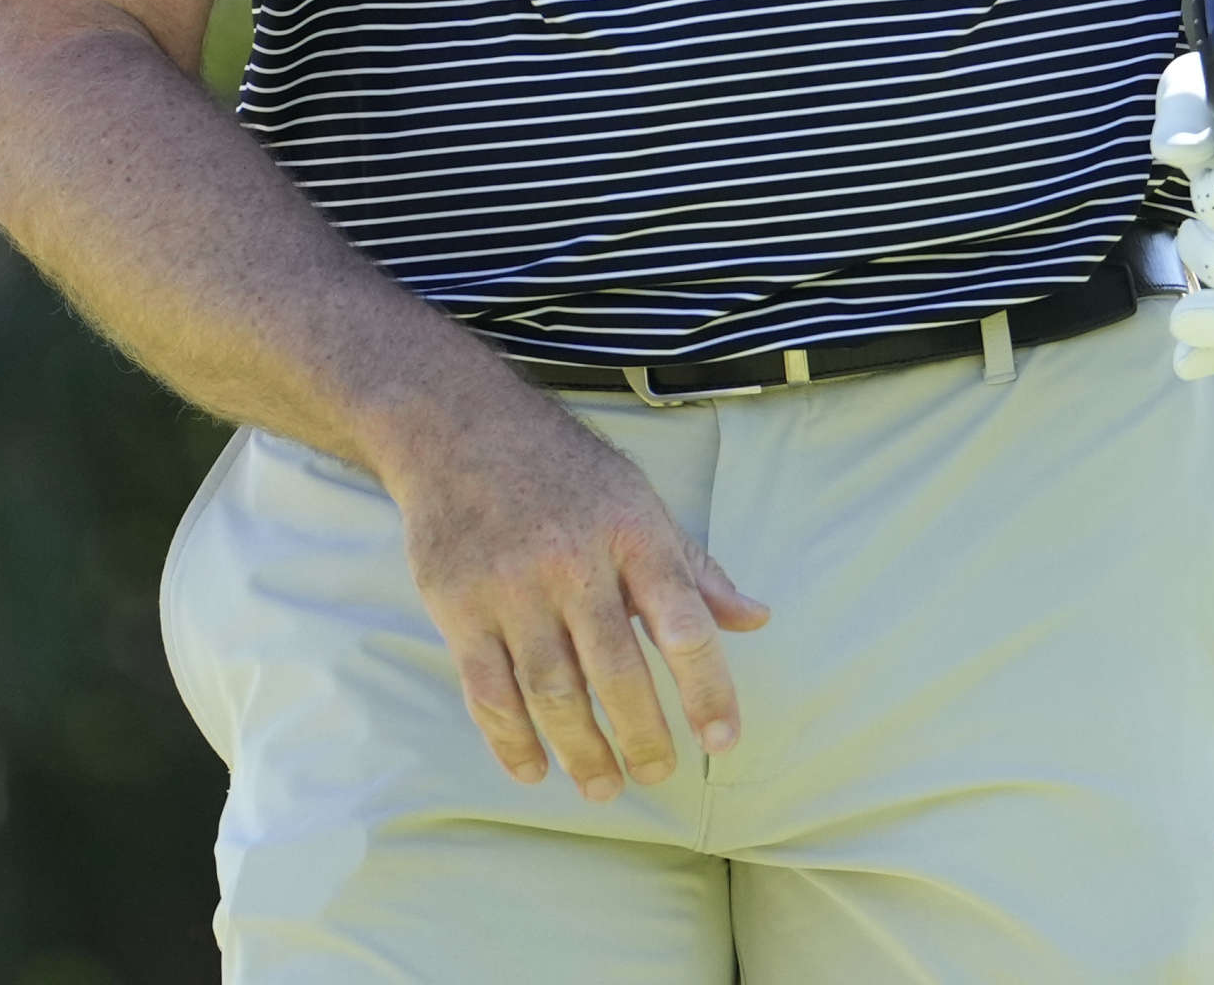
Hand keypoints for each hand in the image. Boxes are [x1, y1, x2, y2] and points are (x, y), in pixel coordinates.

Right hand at [372, 367, 768, 799]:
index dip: (707, 689)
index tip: (723, 742)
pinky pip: (488, 692)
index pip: (683, 622)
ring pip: (552, 693)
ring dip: (581, 752)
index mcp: (631, 531)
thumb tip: (756, 620)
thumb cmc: (564, 470)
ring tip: (603, 787)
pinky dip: (512, 741)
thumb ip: (694, 569)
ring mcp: (511, 585)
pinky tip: (533, 769)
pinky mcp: (457, 605)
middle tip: (657, 776)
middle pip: (616, 672)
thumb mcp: (638, 501)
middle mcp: (573, 559)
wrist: (459, 426)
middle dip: (643, 738)